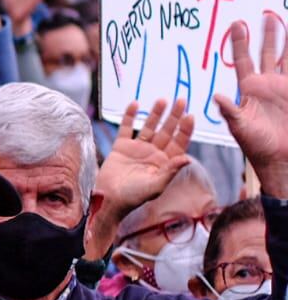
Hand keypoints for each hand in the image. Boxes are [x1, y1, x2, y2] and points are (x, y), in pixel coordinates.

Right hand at [94, 98, 194, 218]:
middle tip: (181, 100)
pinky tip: (135, 104)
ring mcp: (137, 149)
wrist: (109, 200)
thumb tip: (188, 158)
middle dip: (174, 116)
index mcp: (165, 163)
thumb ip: (171, 171)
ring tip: (162, 100)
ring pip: (149, 127)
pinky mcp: (121, 147)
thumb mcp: (155, 186)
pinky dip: (130, 116)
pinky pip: (126, 128)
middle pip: (167, 131)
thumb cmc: (134, 197)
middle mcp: (153, 153)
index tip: (190, 116)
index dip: (185, 130)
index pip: (179, 143)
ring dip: (156, 113)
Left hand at [215, 19, 287, 195]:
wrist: (280, 158)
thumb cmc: (256, 145)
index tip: (237, 23)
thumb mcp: (240, 128)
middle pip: (266, 53)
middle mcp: (266, 84)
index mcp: (249, 89)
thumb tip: (216, 97)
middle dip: (266, 34)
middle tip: (266, 13)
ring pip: (285, 58)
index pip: (243, 59)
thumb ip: (230, 112)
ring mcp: (283, 88)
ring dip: (285, 41)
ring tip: (283, 20)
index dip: (240, 42)